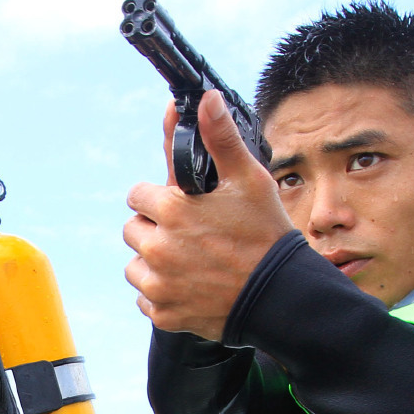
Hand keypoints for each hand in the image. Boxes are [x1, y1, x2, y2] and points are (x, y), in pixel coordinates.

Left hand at [122, 91, 291, 339]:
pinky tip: (190, 285)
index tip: (180, 206)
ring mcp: (158, 284)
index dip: (159, 198)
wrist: (280, 297)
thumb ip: (220, 138)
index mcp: (170, 211)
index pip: (137, 196)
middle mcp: (157, 248)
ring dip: (154, 262)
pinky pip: (145, 298)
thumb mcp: (248, 179)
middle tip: (189, 235)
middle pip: (133, 230)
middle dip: (155, 228)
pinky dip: (162, 293)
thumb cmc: (265, 235)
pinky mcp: (163, 314)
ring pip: (135, 265)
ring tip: (190, 261)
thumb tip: (206, 99)